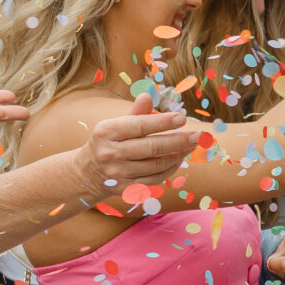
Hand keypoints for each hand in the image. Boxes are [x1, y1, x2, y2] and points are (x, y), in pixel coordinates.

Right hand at [71, 95, 199, 200]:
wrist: (88, 173)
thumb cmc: (109, 142)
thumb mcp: (116, 125)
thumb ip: (135, 113)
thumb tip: (148, 95)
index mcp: (107, 132)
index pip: (139, 126)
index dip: (163, 122)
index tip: (182, 118)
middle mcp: (110, 153)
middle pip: (151, 147)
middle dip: (177, 141)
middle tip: (196, 135)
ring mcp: (118, 173)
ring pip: (156, 165)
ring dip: (178, 155)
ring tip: (190, 145)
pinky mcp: (126, 188)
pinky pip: (155, 178)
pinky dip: (170, 168)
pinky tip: (179, 159)